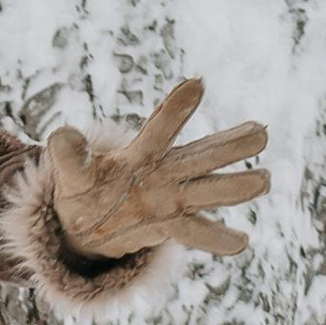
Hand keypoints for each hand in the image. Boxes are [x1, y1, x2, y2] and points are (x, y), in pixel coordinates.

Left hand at [46, 79, 269, 262]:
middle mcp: (165, 172)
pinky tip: (241, 242)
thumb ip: (68, 156)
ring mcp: (173, 198)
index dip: (176, 109)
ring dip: (235, 187)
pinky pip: (198, 233)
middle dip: (229, 146)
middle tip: (260, 132)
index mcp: (141, 153)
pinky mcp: (172, 225)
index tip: (198, 83)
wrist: (88, 222)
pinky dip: (217, 239)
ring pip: (210, 190)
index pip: (159, 129)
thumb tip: (61, 135)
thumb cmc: (83, 188)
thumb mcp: (71, 174)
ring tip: (264, 180)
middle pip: (201, 156)